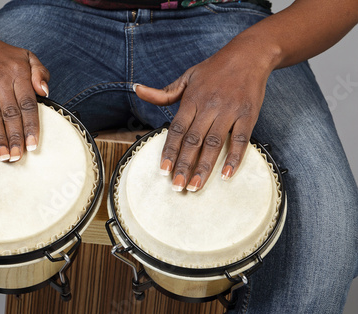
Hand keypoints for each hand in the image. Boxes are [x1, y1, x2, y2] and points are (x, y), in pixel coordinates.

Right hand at [0, 36, 48, 161]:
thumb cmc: (5, 57)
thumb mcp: (28, 57)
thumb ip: (40, 73)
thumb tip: (45, 92)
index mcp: (18, 71)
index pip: (27, 104)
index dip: (30, 126)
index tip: (33, 145)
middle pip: (9, 113)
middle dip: (14, 137)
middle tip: (17, 157)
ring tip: (3, 156)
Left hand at [134, 47, 271, 190]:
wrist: (249, 54)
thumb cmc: (215, 68)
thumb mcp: (187, 77)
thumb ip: (164, 93)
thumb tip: (137, 90)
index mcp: (192, 99)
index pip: (177, 129)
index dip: (169, 150)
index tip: (163, 169)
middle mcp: (209, 106)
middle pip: (193, 140)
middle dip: (183, 165)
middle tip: (177, 186)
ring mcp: (229, 111)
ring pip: (214, 143)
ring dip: (204, 167)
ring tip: (195, 186)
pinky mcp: (248, 115)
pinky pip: (241, 139)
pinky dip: (234, 158)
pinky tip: (226, 174)